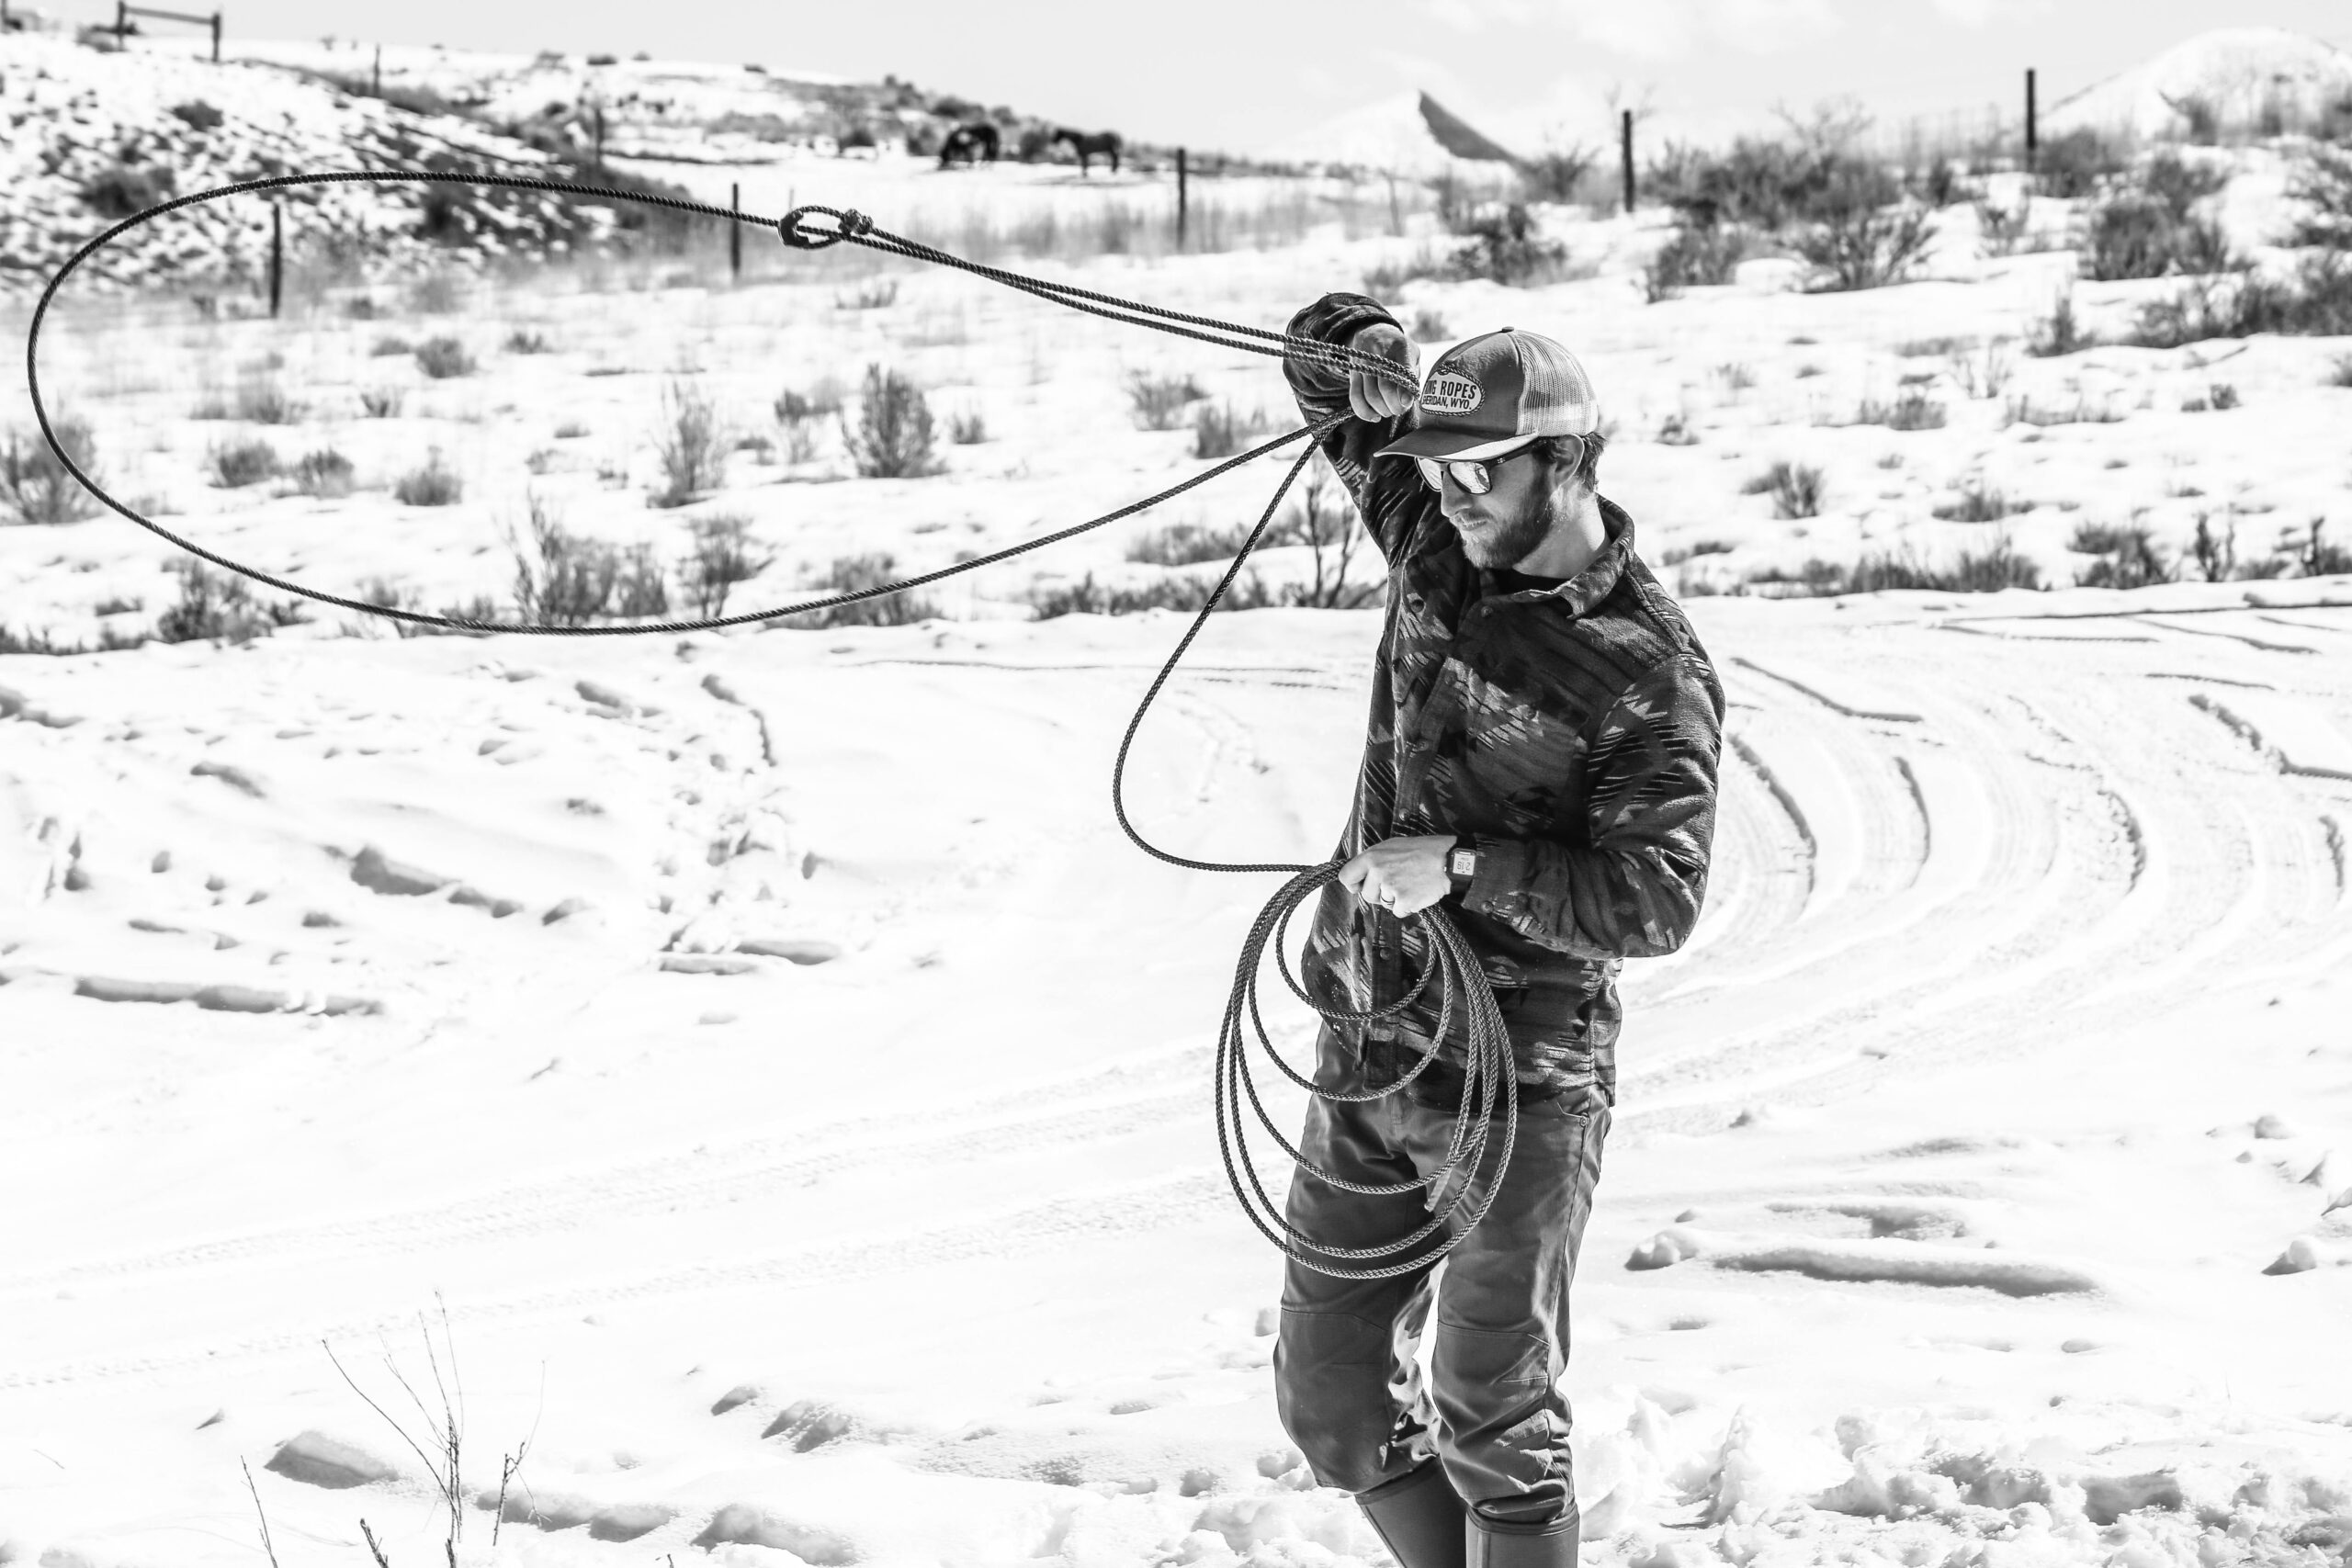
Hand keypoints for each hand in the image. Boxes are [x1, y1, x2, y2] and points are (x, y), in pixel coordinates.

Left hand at [1338, 834, 1455, 917]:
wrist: (1449, 861)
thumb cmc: (1423, 851)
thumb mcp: (1393, 845)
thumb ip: (1375, 859)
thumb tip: (1362, 872)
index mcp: (1372, 857)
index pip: (1346, 876)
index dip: (1353, 884)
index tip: (1359, 886)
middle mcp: (1378, 872)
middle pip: (1367, 895)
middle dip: (1379, 893)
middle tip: (1397, 882)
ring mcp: (1390, 888)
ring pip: (1383, 904)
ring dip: (1395, 899)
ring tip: (1410, 884)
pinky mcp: (1403, 902)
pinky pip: (1398, 911)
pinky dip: (1407, 906)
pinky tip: (1417, 893)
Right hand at [1345, 323, 1418, 423]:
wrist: (1373, 331)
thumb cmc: (1398, 348)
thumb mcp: (1412, 353)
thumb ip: (1413, 374)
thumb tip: (1407, 400)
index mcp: (1400, 347)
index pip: (1402, 371)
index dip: (1405, 391)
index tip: (1406, 403)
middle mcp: (1380, 355)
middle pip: (1385, 388)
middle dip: (1395, 406)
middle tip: (1400, 409)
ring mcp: (1364, 364)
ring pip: (1370, 396)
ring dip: (1382, 410)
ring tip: (1389, 411)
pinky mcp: (1353, 373)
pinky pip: (1355, 397)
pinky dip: (1364, 412)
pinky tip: (1375, 417)